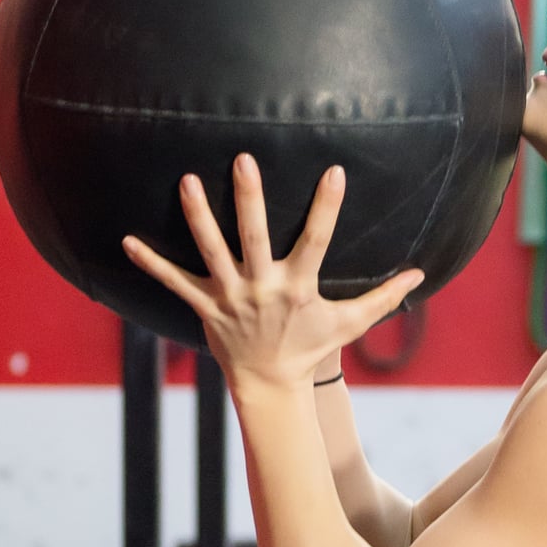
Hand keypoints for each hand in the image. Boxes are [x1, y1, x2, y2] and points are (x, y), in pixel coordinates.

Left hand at [122, 156, 422, 393]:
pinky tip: (126, 240)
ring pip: (210, 252)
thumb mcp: (350, 323)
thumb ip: (384, 297)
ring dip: (197, 217)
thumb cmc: (310, 348)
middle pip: (254, 237)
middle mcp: (262, 289)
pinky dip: (151, 263)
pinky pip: (174, 282)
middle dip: (249, 199)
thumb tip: (421, 275)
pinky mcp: (205, 307)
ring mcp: (230, 298)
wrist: (270, 387)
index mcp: (298, 288)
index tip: (335, 171)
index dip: (327, 207)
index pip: (316, 240)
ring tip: (186, 182)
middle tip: (243, 160)